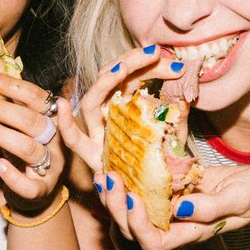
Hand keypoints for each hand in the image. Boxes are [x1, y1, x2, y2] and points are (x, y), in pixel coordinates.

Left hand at [0, 71, 64, 206]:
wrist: (38, 192)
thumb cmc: (27, 151)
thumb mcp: (23, 128)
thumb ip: (12, 109)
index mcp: (53, 119)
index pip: (36, 98)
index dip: (12, 86)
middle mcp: (56, 140)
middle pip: (31, 121)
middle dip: (2, 108)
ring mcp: (52, 166)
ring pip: (28, 148)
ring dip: (2, 134)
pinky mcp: (42, 190)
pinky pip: (29, 185)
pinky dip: (13, 175)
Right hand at [57, 44, 187, 176]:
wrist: (156, 196)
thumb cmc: (164, 162)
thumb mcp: (175, 134)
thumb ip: (178, 115)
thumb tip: (185, 94)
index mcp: (127, 104)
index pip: (135, 75)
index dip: (153, 66)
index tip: (177, 65)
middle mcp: (108, 113)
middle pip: (112, 79)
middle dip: (131, 62)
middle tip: (154, 53)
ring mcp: (97, 132)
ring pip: (92, 100)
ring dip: (105, 82)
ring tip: (121, 68)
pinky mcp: (90, 154)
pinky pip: (73, 140)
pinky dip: (66, 124)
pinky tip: (64, 107)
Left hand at [96, 165, 249, 249]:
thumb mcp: (240, 199)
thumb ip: (211, 207)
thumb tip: (179, 207)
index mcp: (192, 231)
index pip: (154, 243)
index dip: (138, 226)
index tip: (133, 198)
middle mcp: (176, 222)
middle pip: (135, 228)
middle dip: (118, 207)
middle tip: (110, 179)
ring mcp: (173, 205)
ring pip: (135, 209)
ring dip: (117, 195)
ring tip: (105, 172)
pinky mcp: (173, 187)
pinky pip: (146, 188)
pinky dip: (130, 177)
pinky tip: (120, 160)